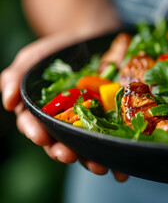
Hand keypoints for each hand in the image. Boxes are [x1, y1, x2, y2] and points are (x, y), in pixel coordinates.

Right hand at [1, 32, 127, 181]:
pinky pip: (112, 137)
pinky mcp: (110, 119)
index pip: (34, 126)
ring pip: (86, 145)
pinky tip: (120, 161)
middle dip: (64, 151)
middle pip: (61, 141)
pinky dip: (115, 151)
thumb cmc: (57, 52)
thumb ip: (17, 76)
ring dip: (90, 158)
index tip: (40, 136)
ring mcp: (88, 122)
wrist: (91, 39)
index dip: (35, 132)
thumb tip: (8, 101)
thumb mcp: (33, 59)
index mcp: (42, 113)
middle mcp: (64, 122)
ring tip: (99, 165)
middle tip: (70, 156)